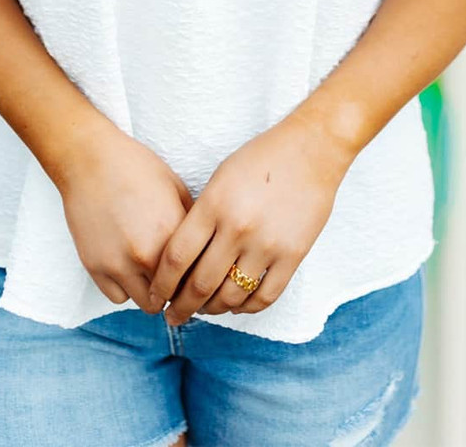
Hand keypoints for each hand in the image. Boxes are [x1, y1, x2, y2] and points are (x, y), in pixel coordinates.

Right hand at [58, 120, 194, 314]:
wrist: (89, 159)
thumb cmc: (135, 167)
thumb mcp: (175, 189)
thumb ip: (190, 224)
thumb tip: (205, 249)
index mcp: (172, 233)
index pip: (197, 275)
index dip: (200, 276)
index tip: (198, 275)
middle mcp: (146, 254)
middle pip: (174, 296)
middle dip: (178, 289)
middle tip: (176, 277)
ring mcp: (118, 264)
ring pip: (146, 303)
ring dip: (152, 292)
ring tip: (151, 272)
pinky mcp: (95, 267)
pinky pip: (118, 297)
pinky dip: (125, 288)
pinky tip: (128, 268)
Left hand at [146, 115, 353, 325]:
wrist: (310, 150)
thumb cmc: (259, 160)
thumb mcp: (219, 179)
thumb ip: (201, 217)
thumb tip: (181, 259)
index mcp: (214, 204)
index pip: (177, 257)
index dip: (161, 283)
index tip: (154, 295)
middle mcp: (238, 228)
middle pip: (200, 284)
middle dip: (181, 306)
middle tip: (173, 316)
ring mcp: (267, 244)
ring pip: (230, 296)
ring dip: (213, 309)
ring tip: (204, 309)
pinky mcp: (293, 256)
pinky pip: (264, 297)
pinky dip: (246, 308)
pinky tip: (236, 305)